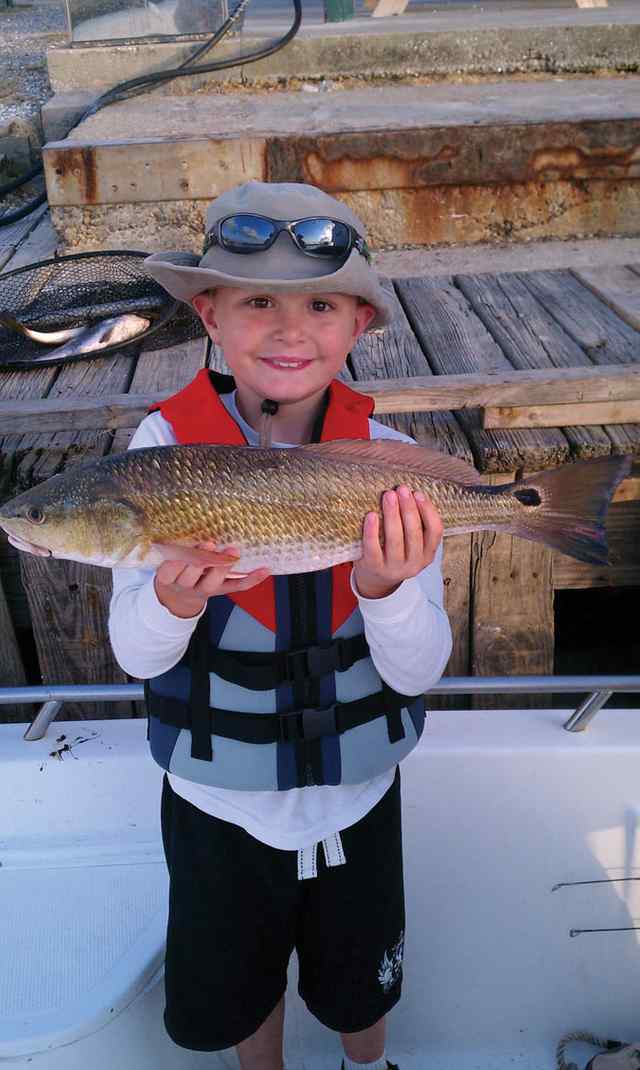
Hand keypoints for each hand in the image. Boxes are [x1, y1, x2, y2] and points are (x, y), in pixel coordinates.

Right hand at [154, 542, 269, 618]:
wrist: (179, 597)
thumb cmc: (174, 569)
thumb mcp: (165, 560)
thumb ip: (172, 547)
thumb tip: (179, 518)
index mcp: (168, 577)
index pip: (168, 571)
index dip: (175, 562)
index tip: (183, 547)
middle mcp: (185, 585)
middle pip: (190, 577)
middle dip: (200, 561)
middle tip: (209, 543)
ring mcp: (204, 589)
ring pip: (212, 583)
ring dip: (223, 568)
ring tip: (232, 552)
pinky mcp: (221, 591)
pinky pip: (237, 587)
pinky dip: (252, 579)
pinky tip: (264, 569)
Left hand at [352, 485, 442, 599]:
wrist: (375, 580)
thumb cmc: (395, 554)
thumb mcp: (412, 546)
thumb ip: (415, 526)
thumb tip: (410, 494)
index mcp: (427, 555)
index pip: (435, 531)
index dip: (428, 511)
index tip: (418, 494)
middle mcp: (414, 563)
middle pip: (414, 533)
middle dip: (408, 508)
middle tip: (401, 489)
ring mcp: (394, 567)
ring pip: (395, 539)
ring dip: (392, 514)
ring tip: (388, 495)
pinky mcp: (374, 567)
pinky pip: (373, 547)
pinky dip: (372, 530)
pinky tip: (371, 515)